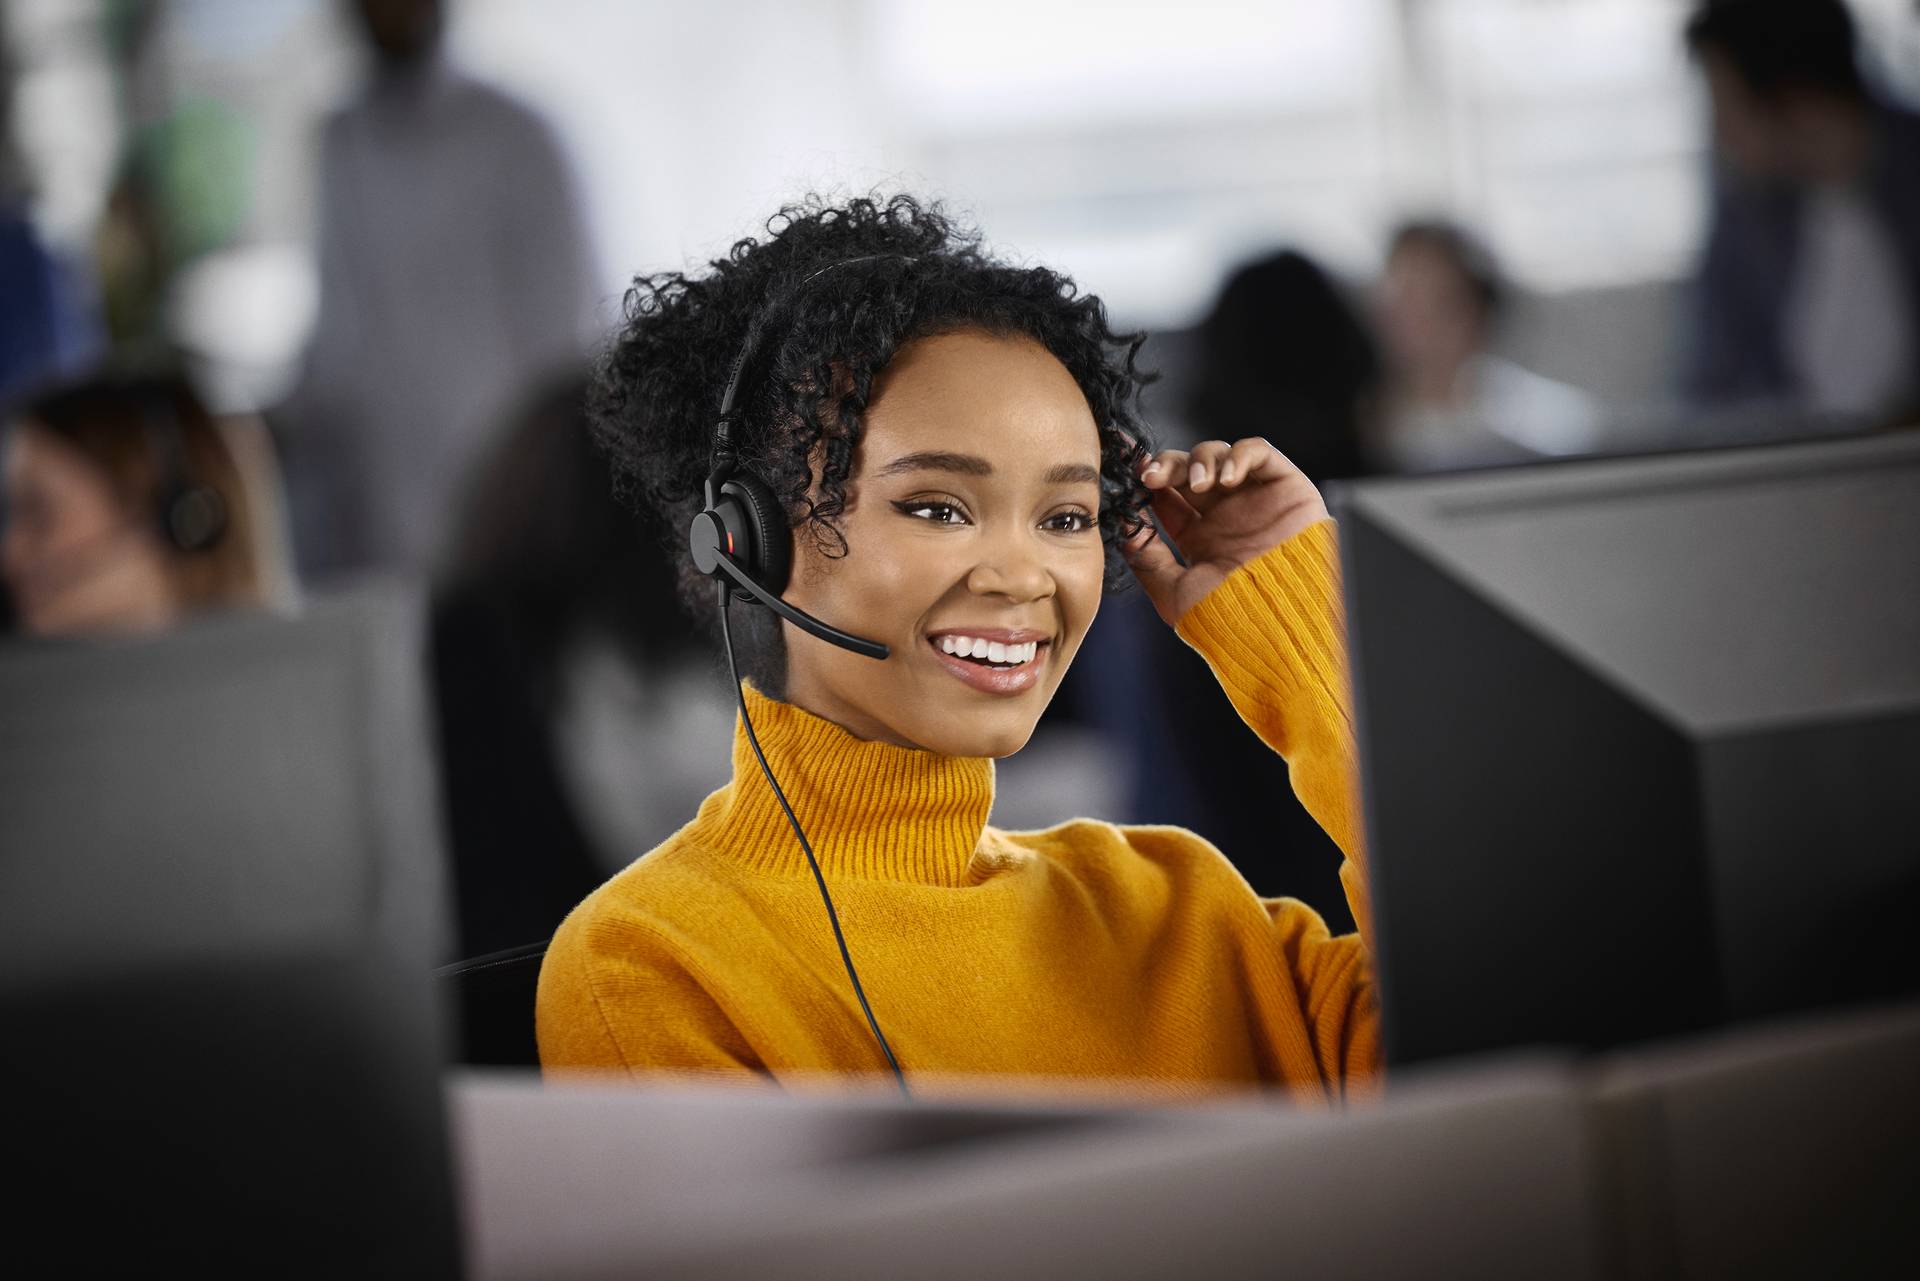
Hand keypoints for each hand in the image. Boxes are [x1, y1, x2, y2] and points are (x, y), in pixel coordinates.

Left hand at [1122, 437, 1328, 626]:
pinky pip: (1260, 452)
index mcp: (1199, 538)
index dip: (1146, 479)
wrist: (1280, 620)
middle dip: (1167, 465)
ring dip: (1201, 460)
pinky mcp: (1284, 486)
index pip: (1166, 496)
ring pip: (1218, 454)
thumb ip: (1147, 559)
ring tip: (1200, 485)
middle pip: (1188, 469)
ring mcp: (1253, 499)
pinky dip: (1240, 455)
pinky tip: (1228, 478)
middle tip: (1152, 475)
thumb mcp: (1175, 592)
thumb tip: (1124, 527)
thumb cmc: (1230, 616)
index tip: (1126, 470)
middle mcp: (1225, 515)